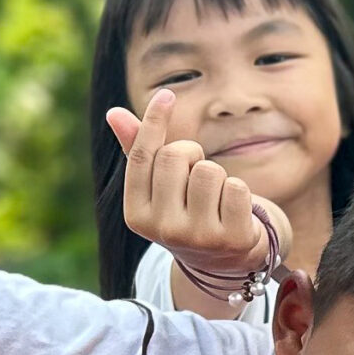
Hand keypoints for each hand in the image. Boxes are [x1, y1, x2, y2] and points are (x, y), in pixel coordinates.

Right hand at [112, 89, 289, 275]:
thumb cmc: (189, 211)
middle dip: (191, 154)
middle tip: (196, 173)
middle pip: (175, 156)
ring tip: (214, 196)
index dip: (155, 121)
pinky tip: (234, 211)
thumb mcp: (161, 187)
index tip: (167, 95)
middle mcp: (163, 230)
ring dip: (216, 175)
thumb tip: (114, 112)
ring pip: (208, 170)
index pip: (142, 157)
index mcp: (137, 215)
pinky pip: (236, 187)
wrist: (228, 259)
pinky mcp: (232, 240)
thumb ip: (139, 151)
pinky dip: (239, 192)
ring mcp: (198, 237)